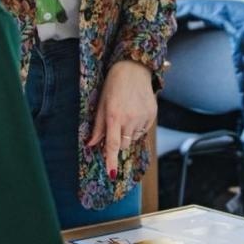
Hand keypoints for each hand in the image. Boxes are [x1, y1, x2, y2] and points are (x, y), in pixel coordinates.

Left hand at [87, 60, 156, 179]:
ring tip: (126, 115)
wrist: (134, 68)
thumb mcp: (101, 104)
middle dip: (118, 142)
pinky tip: (135, 113)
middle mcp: (130, 119)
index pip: (113, 145)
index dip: (111, 161)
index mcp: (114, 116)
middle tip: (115, 128)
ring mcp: (143, 117)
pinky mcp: (152, 115)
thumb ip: (98, 126)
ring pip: (134, 138)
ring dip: (128, 134)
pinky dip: (138, 128)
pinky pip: (143, 130)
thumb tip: (91, 144)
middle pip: (124, 145)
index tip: (112, 175)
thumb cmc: (113, 85)